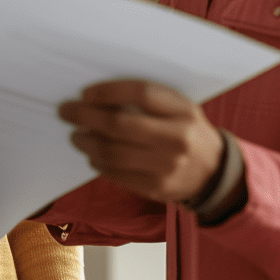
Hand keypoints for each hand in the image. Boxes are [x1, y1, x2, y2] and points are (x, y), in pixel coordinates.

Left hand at [58, 80, 223, 203]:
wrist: (214, 172)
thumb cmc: (186, 130)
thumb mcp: (179, 106)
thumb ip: (148, 99)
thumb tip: (97, 96)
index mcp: (183, 111)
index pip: (141, 94)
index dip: (108, 91)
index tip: (85, 93)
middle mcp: (176, 139)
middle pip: (120, 124)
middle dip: (86, 116)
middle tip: (66, 111)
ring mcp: (166, 167)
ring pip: (113, 153)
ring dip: (86, 142)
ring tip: (75, 134)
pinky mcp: (156, 188)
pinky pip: (118, 174)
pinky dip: (98, 163)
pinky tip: (92, 154)